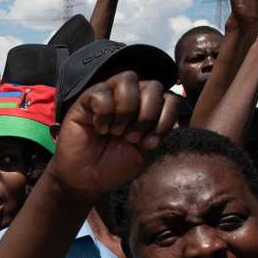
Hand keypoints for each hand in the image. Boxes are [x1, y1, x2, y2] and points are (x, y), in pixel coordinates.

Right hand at [50, 72, 178, 198]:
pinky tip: (99, 128)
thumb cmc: (114, 165)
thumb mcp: (144, 151)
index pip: (170, 98)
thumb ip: (158, 130)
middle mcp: (131, 98)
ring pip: (128, 78)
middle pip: (153, 86)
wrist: (86, 178)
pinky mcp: (87, 98)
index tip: (150, 143)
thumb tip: (171, 113)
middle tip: (132, 138)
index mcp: (148, 110)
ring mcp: (109, 95)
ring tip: (116, 132)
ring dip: (126, 110)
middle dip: (147, 115)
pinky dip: (104, 113)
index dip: (165, 118)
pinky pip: (102, 91)